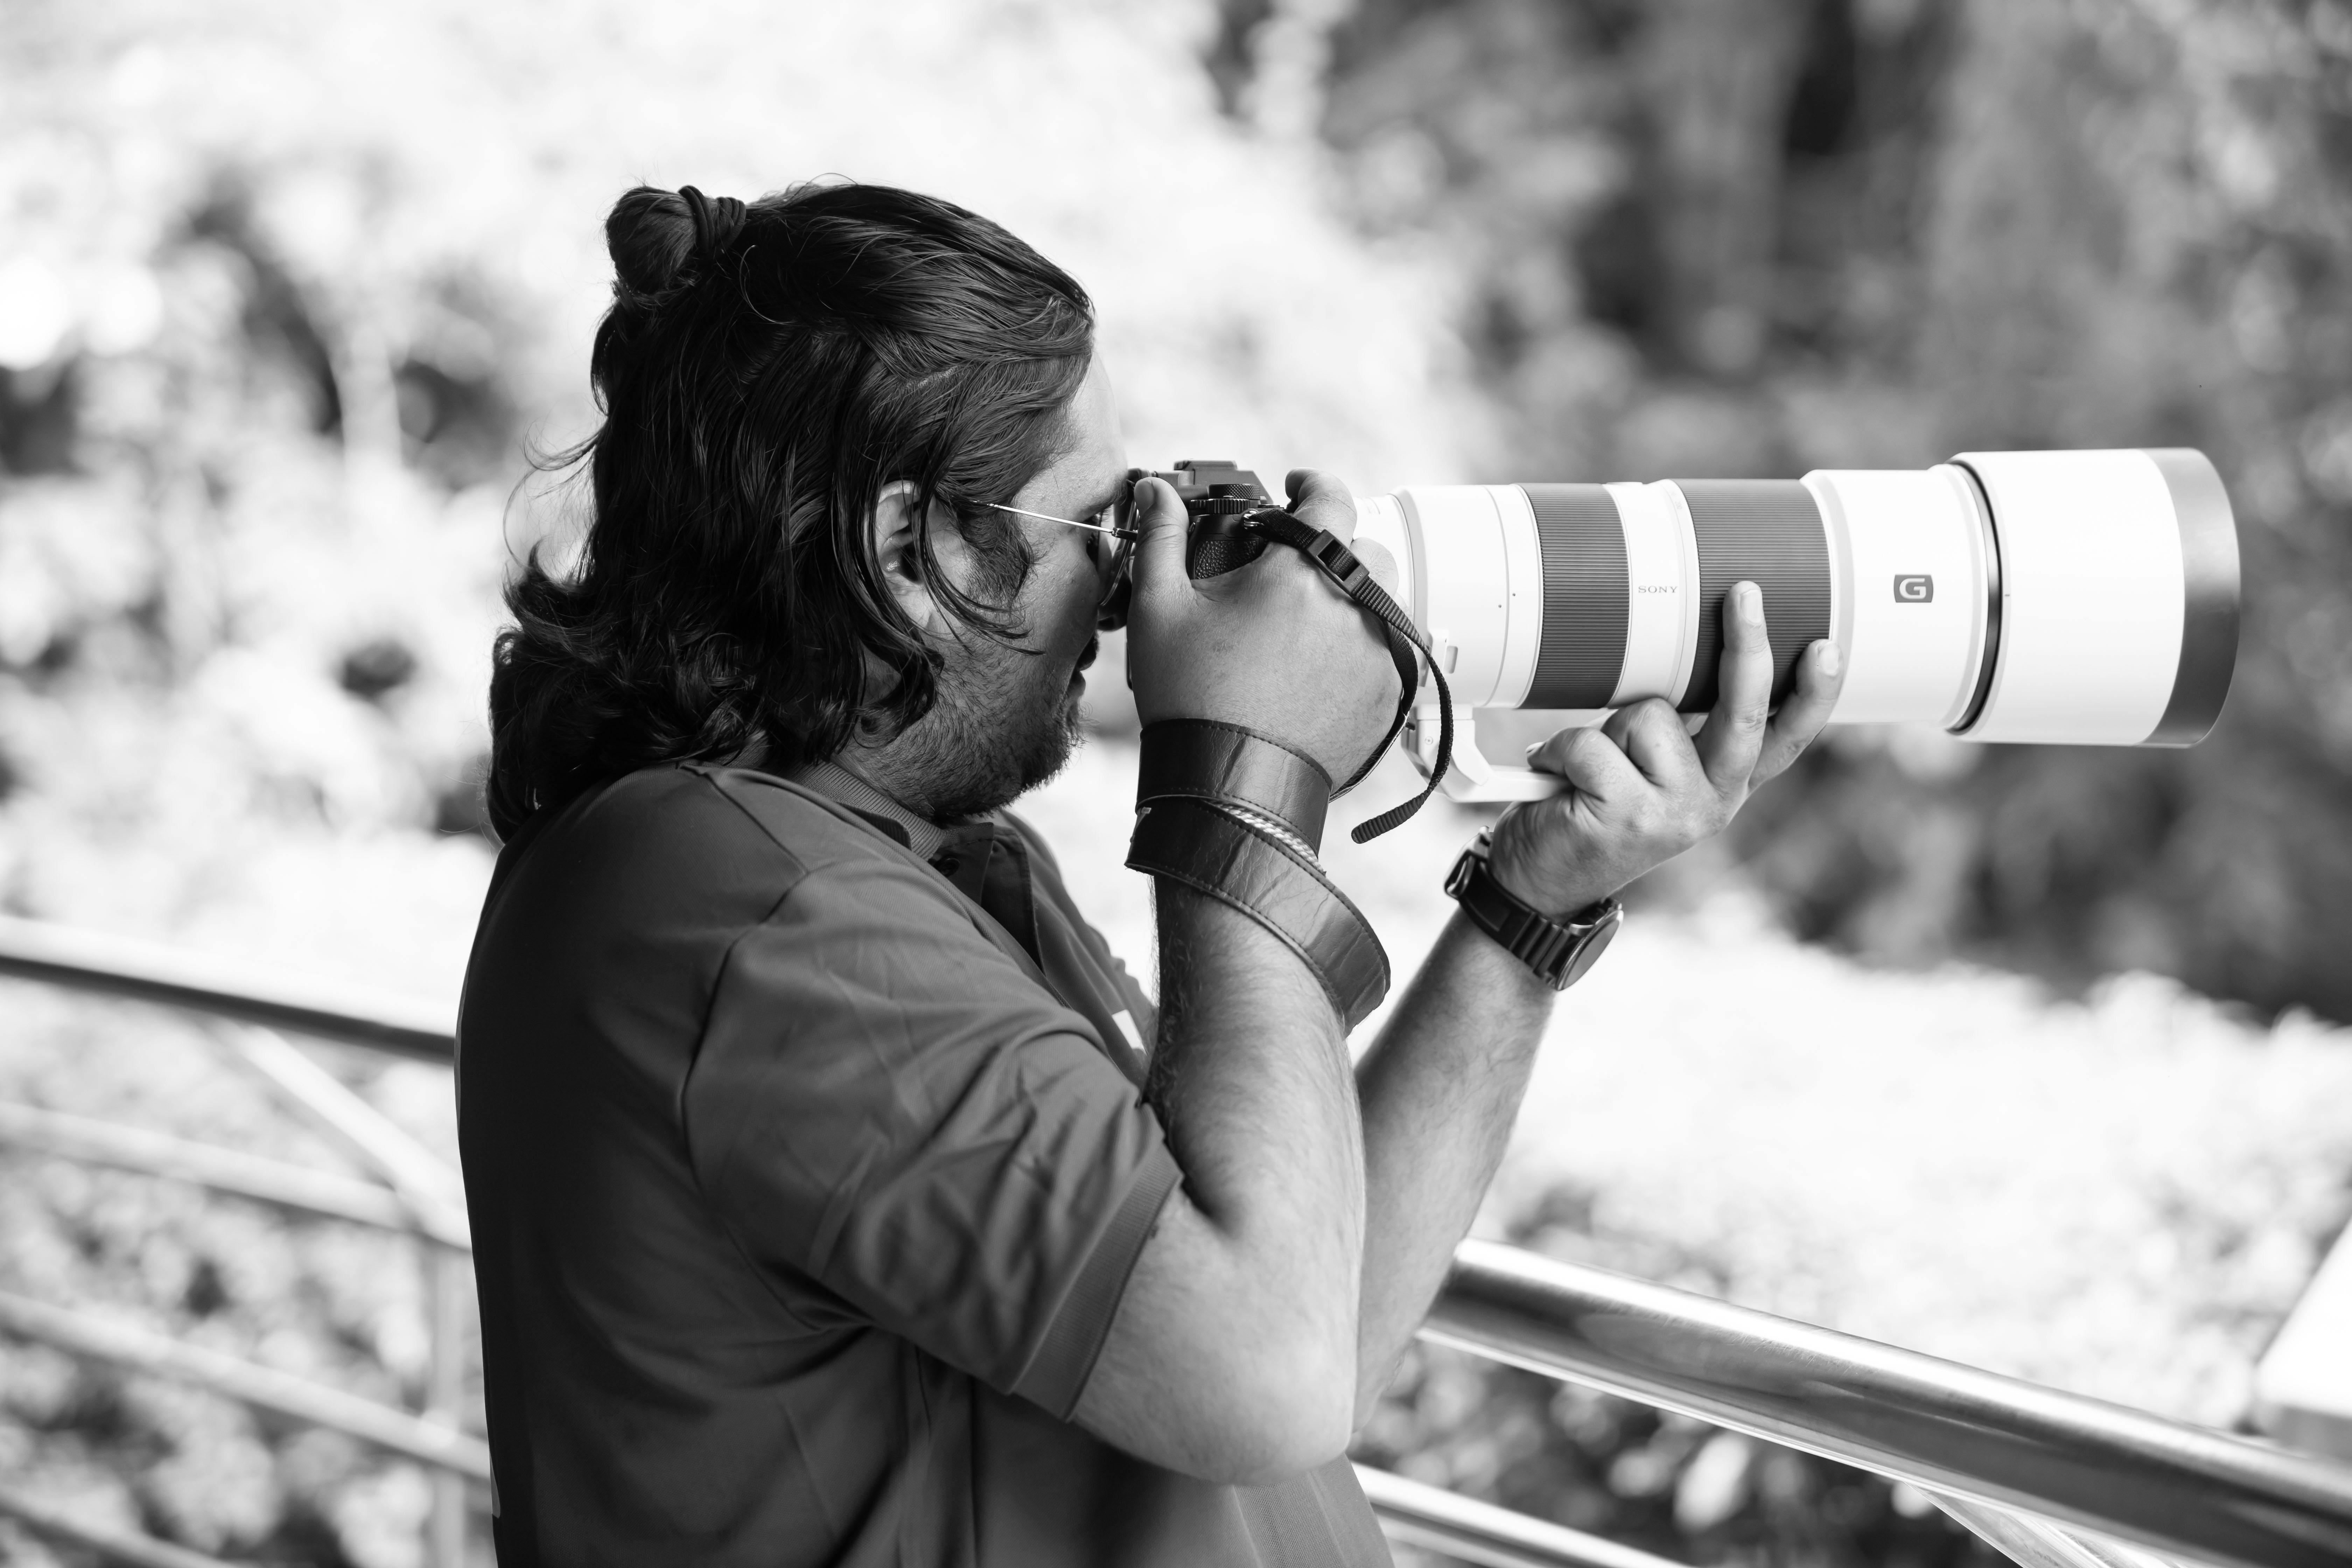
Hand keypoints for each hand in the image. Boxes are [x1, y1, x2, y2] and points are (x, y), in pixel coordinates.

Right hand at [1126, 468, 1400, 784]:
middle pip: (1363, 548)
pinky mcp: (1386, 696)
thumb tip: (1153, 492)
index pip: (1330, 497)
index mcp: (1301, 572)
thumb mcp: (1159, 609)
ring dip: (1348, 599)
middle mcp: (1353, 606)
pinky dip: (1358, 649)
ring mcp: (1377, 654)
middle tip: (1291, 570)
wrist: (1226, 787)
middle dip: (1332, 548)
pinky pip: (1386, 653)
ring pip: (1380, 601)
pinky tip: (1315, 668)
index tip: (1296, 487)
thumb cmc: (1191, 698)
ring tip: (1304, 622)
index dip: (1312, 483)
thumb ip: (1161, 538)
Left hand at [1486, 581, 1844, 915]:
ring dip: (1605, 727)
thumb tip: (1678, 657)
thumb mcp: (1648, 771)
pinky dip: (1562, 750)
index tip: (1823, 645)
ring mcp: (1675, 814)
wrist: (1539, 881)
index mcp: (1724, 785)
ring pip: (1647, 716)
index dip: (1811, 693)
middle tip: (1743, 593)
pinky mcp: (1629, 817)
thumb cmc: (1590, 809)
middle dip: (1745, 647)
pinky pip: (1592, 742)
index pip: (1784, 737)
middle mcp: (1713, 802)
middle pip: (1743, 714)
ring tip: (1587, 765)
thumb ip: (1676, 731)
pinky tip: (1557, 778)